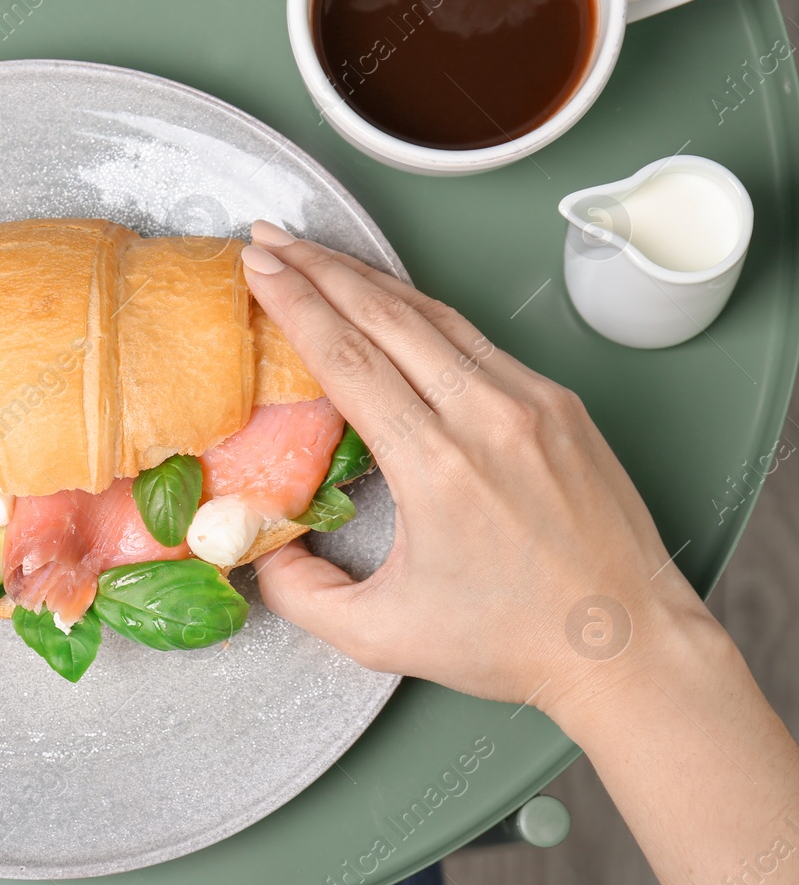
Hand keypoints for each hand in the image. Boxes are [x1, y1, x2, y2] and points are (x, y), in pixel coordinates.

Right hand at [241, 221, 717, 716]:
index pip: (348, 356)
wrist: (627, 645)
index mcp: (437, 466)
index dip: (294, 303)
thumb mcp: (382, 635)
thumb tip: (260, 553)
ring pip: (433, 313)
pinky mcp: (560, 403)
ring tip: (316, 256)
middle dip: (317, 266)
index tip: (256, 267)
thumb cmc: (510, 642)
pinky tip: (391, 302)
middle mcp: (486, 416)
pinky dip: (420, 310)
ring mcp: (531, 400)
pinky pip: (475, 338)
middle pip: (384, 313)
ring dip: (367, 277)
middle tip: (268, 239)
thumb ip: (302, 594)